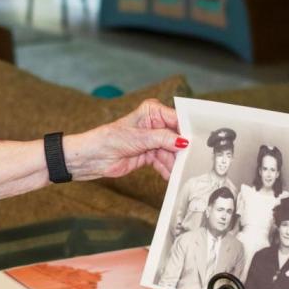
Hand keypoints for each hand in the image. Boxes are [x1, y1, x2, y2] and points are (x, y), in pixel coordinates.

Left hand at [67, 99, 184, 180]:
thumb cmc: (109, 139)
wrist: (92, 158)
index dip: (186, 130)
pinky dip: (167, 170)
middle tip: (191, 161)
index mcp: (152, 111)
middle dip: (182, 150)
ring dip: (175, 163)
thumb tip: (183, 141)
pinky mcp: (149, 155)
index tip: (196, 142)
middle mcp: (155, 124)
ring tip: (181, 172)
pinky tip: (171, 176)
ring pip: (171, 152)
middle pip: (177, 137)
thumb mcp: (139, 138)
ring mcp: (152, 141)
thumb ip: (163, 139)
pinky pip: (164, 163)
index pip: (176, 119)